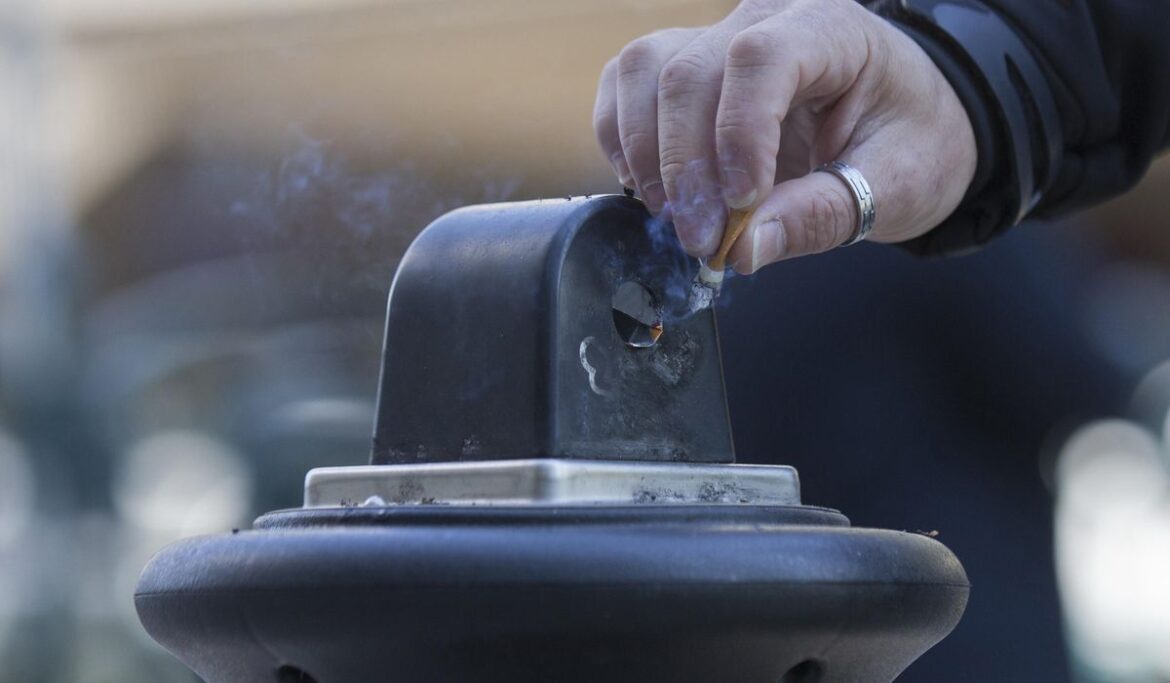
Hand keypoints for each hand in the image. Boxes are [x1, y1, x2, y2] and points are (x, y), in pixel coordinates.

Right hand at [593, 0, 977, 271]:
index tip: (741, 205)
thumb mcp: (895, 186)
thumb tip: (743, 251)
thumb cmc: (910, 144)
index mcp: (831, 30)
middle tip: (702, 240)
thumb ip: (823, 215)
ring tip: (673, 216)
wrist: (907, 121)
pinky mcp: (684, 67)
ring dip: (646, 153)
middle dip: (685, 166)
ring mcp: (716, 38)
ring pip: (644, 70)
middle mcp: (764, 20)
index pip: (762, 58)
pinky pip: (627, 84)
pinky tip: (646, 187)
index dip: (738, 134)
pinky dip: (622, 138)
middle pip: (689, 71)